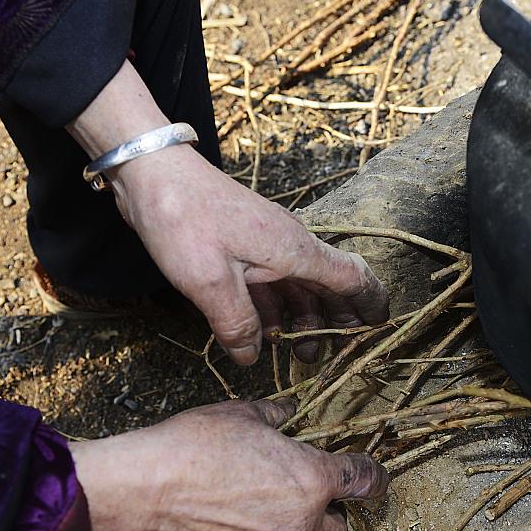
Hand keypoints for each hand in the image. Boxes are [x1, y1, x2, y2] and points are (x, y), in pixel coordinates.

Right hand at [69, 397, 388, 530]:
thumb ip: (275, 416)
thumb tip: (286, 413)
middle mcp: (303, 519)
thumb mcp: (245, 415)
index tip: (375, 478)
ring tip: (297, 528)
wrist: (153, 484)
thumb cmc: (198, 444)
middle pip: (340, 528)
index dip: (374, 477)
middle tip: (314, 498)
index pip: (364, 481)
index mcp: (313, 477)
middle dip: (332, 513)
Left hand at [114, 144, 387, 363]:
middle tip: (325, 358)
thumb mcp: (210, 282)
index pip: (352, 277)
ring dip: (300, 319)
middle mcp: (288, 245)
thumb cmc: (184, 219)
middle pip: (327, 286)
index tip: (379, 328)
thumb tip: (252, 356)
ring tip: (295, 353)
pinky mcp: (241, 244)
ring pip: (296, 286)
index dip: (370, 303)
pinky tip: (262, 331)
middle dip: (332, 322)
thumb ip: (237, 324)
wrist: (152, 172)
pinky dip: (272, 308)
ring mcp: (265, 243)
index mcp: (294, 251)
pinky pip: (268, 281)